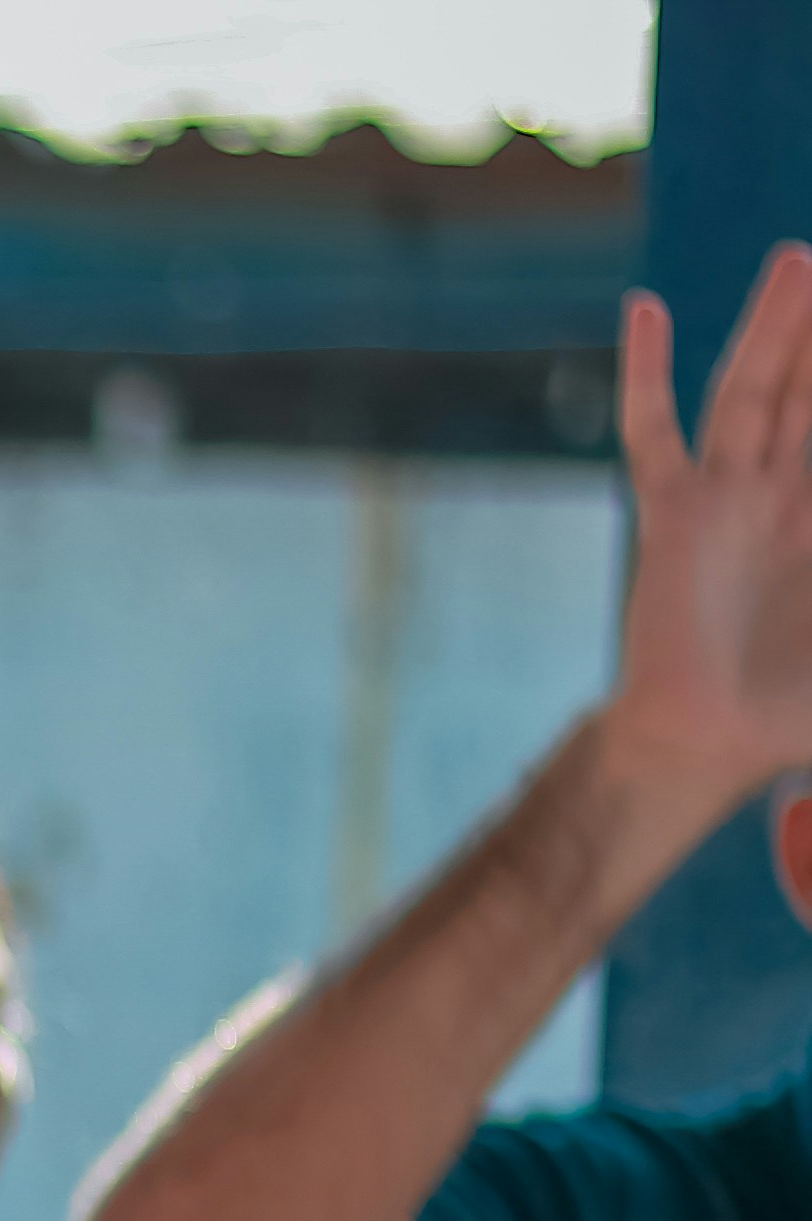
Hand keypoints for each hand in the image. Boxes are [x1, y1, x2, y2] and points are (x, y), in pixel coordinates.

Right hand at [607, 250, 811, 816]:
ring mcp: (726, 497)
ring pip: (757, 387)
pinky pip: (655, 432)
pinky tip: (643, 309)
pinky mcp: (672, 514)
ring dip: (775, 324)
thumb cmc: (796, 709)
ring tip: (798, 259)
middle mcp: (785, 493)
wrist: (712, 742)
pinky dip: (645, 371)